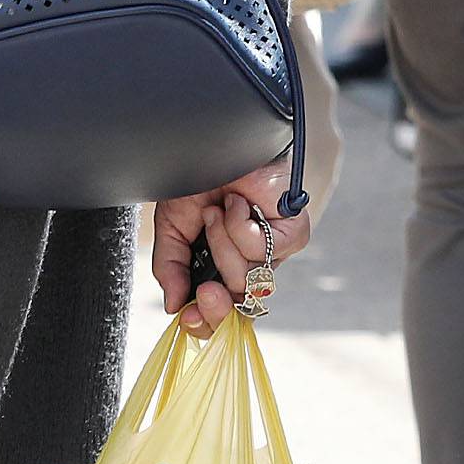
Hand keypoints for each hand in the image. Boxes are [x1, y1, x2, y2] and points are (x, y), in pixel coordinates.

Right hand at [153, 161, 311, 334]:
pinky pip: (263, 251)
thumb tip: (172, 307)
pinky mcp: (294, 233)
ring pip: (247, 280)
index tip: (186, 318)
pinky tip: (238, 202)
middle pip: (241, 310)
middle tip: (204, 291)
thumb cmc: (200, 176)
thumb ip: (170, 267)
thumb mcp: (173, 226)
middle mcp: (253, 263)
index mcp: (225, 266)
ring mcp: (275, 251)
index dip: (207, 323)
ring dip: (222, 244)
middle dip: (218, 306)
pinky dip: (240, 226)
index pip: (224, 312)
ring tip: (216, 211)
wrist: (217, 141)